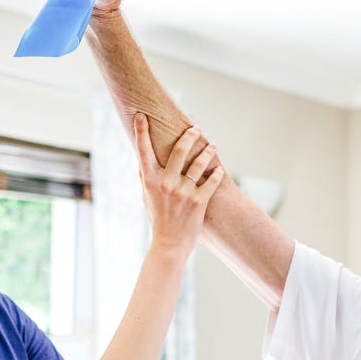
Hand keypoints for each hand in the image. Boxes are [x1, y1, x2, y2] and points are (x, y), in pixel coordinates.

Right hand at [133, 114, 223, 250]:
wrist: (169, 244)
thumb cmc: (157, 219)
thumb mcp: (146, 197)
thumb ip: (145, 178)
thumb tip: (142, 160)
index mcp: (150, 180)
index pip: (143, 150)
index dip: (141, 131)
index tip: (141, 115)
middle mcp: (166, 183)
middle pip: (179, 149)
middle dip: (189, 135)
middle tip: (195, 129)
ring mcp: (183, 192)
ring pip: (200, 163)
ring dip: (208, 151)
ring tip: (213, 146)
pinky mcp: (198, 201)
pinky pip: (212, 181)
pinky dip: (217, 174)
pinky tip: (220, 170)